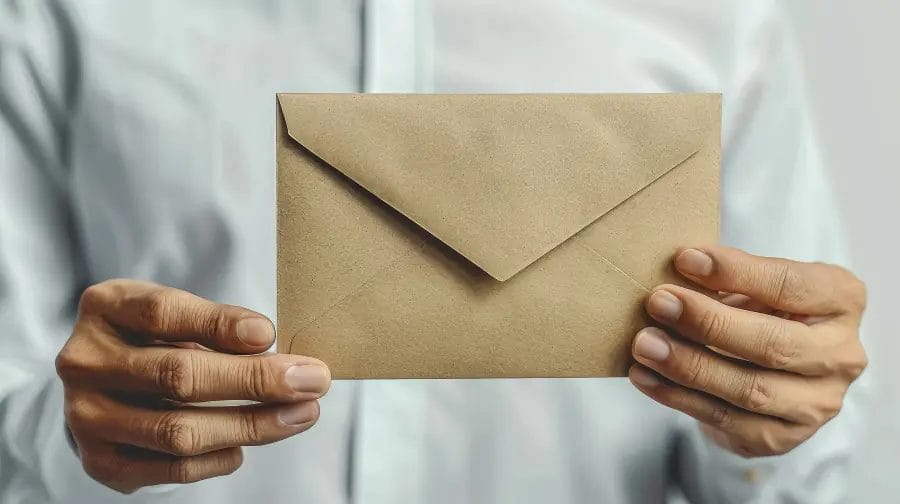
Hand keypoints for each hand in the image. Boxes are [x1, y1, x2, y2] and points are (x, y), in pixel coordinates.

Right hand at [56, 279, 330, 492]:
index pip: (163, 313)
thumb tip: (273, 350)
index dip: (219, 324)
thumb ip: (216, 326)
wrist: (104, 384)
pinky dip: (219, 458)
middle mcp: (85, 361)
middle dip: (256, 381)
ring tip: (301, 414)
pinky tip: (247, 444)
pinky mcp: (101, 461)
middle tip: (312, 380)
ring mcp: (86, 416)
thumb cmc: (155, 338)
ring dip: (251, 425)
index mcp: (106, 307)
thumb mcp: (178, 314)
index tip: (270, 334)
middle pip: (178, 376)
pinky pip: (172, 468)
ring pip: (180, 431)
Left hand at [629, 246, 866, 456]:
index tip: (685, 259)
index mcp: (841, 301)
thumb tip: (679, 267)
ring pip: (749, 389)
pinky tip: (645, 376)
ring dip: (688, 365)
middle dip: (709, 323)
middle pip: (773, 344)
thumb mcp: (754, 285)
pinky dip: (678, 396)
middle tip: (658, 302)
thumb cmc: (758, 312)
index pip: (790, 285)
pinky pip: (725, 419)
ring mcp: (816, 403)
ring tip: (645, 344)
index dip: (736, 272)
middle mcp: (840, 355)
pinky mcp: (781, 436)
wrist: (765, 371)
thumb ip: (728, 279)